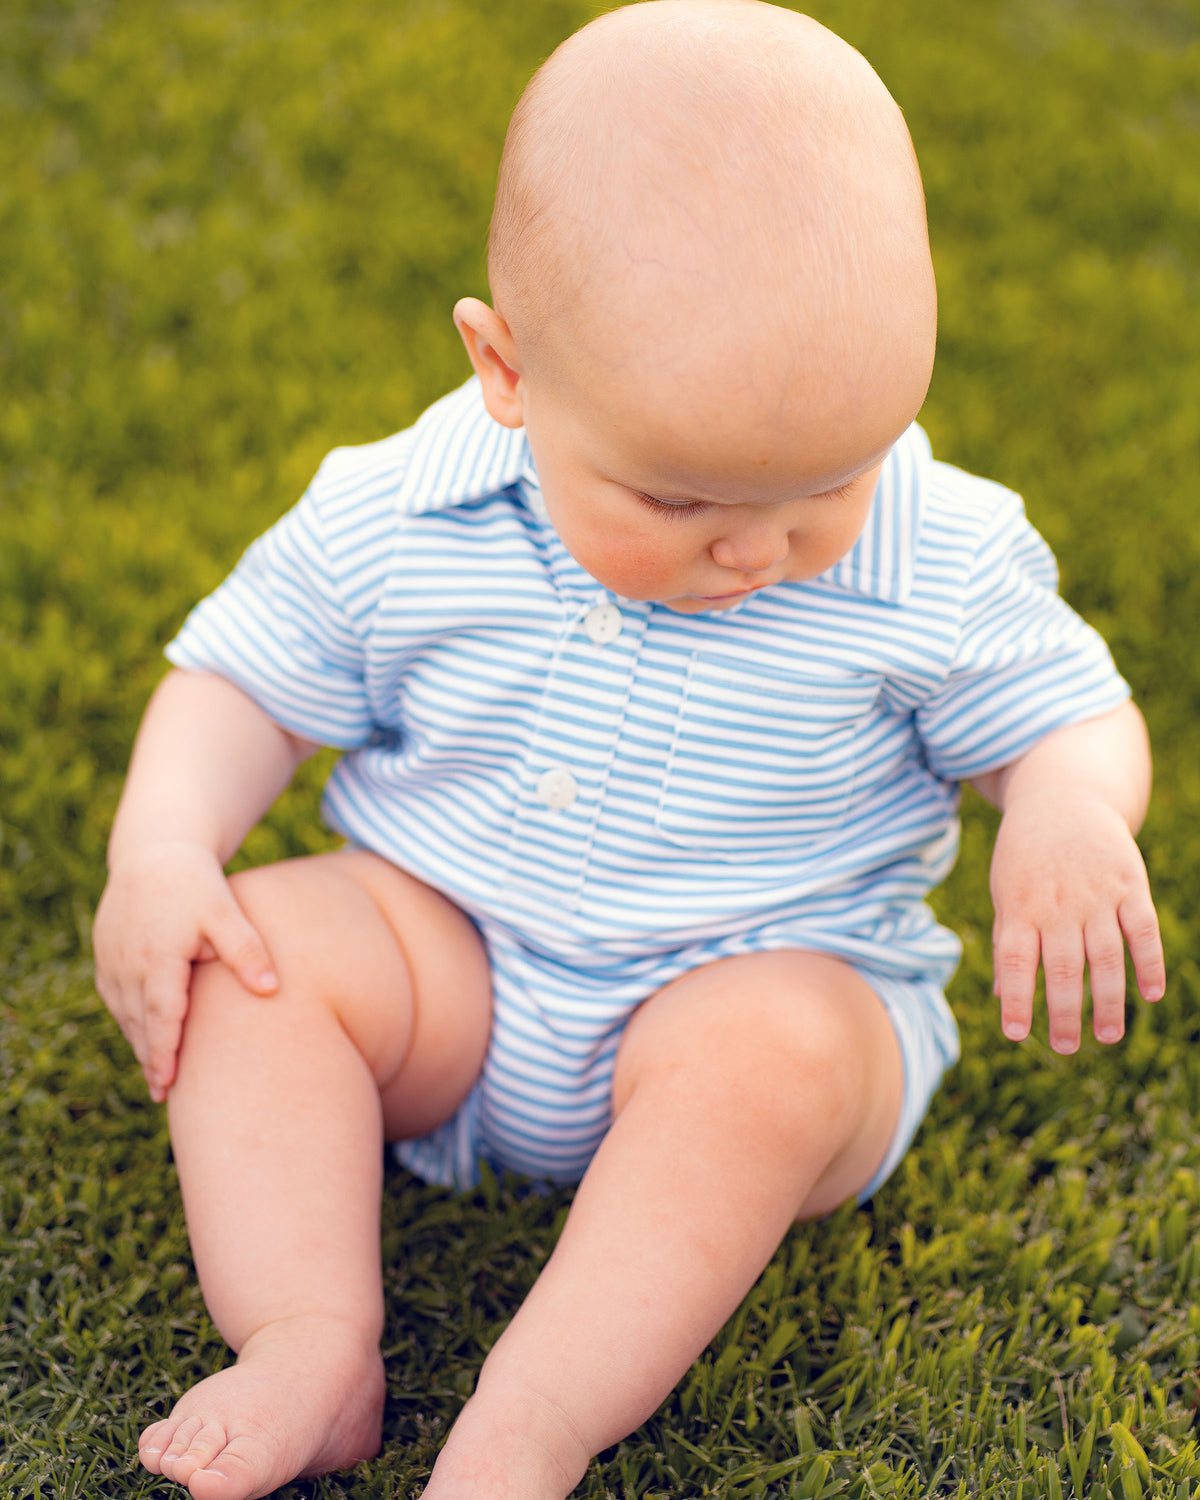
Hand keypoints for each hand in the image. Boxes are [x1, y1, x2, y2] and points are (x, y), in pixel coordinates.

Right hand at [93, 841, 277, 1101]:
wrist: (153, 853)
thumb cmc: (196, 884)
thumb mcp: (225, 911)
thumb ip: (246, 950)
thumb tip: (272, 990)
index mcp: (158, 956)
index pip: (160, 1015)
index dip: (162, 1052)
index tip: (166, 1084)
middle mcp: (127, 963)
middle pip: (139, 1022)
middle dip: (150, 1059)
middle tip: (164, 1093)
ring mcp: (111, 961)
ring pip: (125, 1014)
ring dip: (139, 1044)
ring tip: (158, 1077)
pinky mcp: (105, 958)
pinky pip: (116, 999)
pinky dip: (130, 1021)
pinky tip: (146, 1039)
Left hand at [989, 791, 1163, 1051]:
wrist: (1062, 799)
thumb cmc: (1026, 856)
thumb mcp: (1005, 890)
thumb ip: (1007, 940)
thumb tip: (1000, 994)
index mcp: (1020, 907)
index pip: (1015, 961)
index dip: (1016, 998)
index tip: (1016, 1034)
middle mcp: (1059, 905)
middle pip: (1063, 967)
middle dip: (1064, 1012)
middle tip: (1065, 1048)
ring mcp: (1097, 895)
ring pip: (1106, 956)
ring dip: (1108, 1000)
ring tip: (1106, 1036)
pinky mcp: (1130, 885)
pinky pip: (1144, 929)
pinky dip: (1149, 962)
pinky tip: (1151, 994)